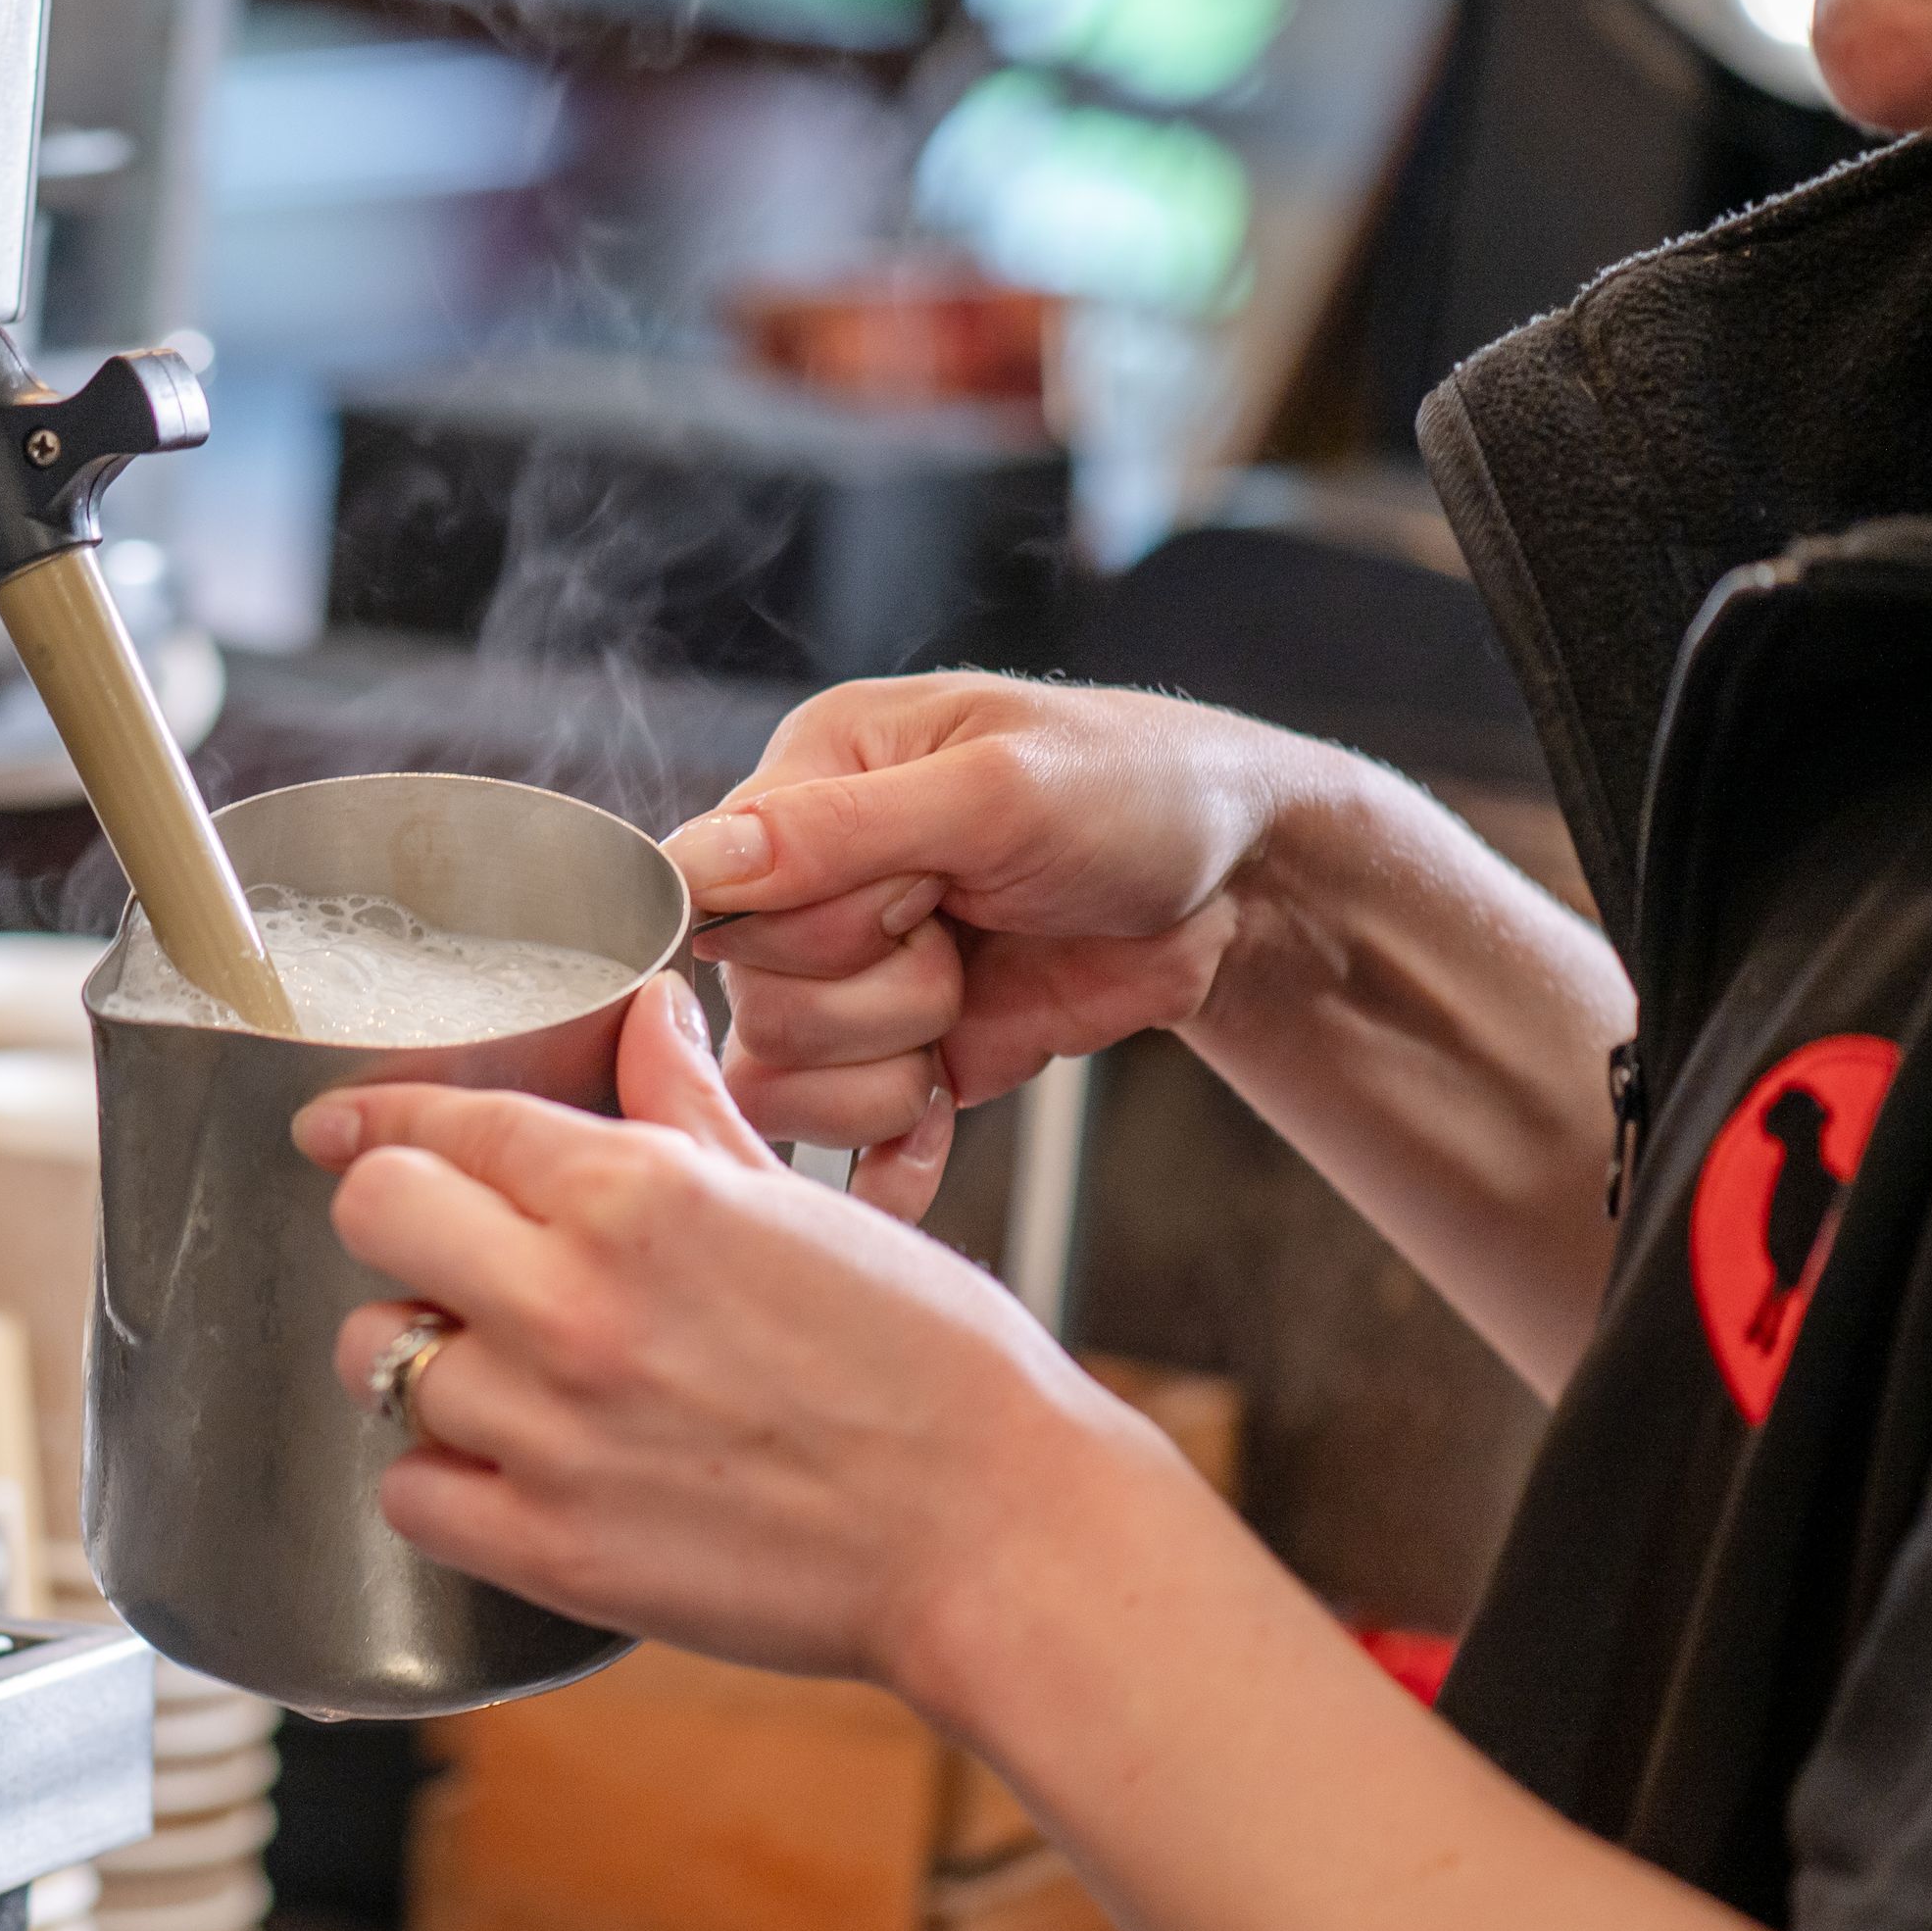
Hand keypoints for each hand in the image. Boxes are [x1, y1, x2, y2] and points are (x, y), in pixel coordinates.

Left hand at [293, 969, 1191, 1691]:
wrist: (997, 1534)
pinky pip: (409, 1494)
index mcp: (639, 1194)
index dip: (378, 1120)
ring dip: (420, 1357)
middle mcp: (576, 1302)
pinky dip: (440, 1480)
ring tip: (498, 1370)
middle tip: (436, 1249)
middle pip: (373, 1217)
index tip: (343, 1129)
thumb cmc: (931, 1365)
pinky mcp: (549, 1551)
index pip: (442, 1123)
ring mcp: (551, 1433)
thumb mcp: (803, 1203)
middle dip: (393, 1221)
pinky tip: (508, 1466)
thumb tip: (647, 1013)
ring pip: (377, 1360)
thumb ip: (689, 1106)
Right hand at [673, 675, 1354, 1205]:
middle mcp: (807, 885)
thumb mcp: (997, 791)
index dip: (815, 926)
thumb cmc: (1137, 792)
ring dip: (897, 1062)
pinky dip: (893, 1150)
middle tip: (963, 929)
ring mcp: (851, 981)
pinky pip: (834, 1141)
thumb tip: (689, 860)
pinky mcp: (898, 1058)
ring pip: (784, 1081)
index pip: (716, 898)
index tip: (918, 894)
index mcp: (807, 780)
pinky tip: (942, 1120)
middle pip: (758, 1003)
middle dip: (882, 990)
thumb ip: (837, 831)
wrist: (1242, 888)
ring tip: (970, 1000)